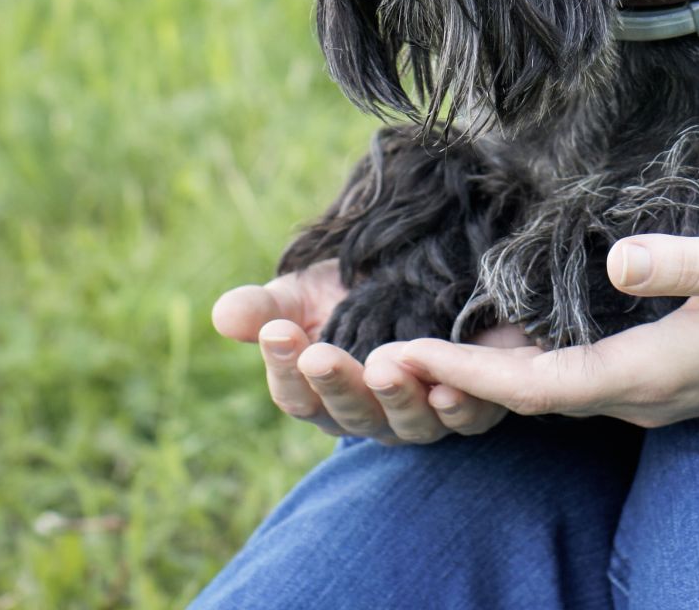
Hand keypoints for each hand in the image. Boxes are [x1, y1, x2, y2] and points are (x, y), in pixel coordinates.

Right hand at [211, 260, 531, 443]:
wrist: (430, 275)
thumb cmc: (357, 291)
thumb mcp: (307, 293)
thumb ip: (266, 308)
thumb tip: (222, 315)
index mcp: (326, 395)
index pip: (297, 394)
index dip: (284, 367)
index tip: (278, 331)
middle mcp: (374, 414)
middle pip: (350, 413)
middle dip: (335, 384)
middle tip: (320, 354)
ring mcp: (424, 414)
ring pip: (408, 422)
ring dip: (395, 397)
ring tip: (383, 366)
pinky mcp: (476, 401)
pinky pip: (469, 418)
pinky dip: (459, 407)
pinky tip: (449, 388)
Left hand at [361, 227, 698, 428]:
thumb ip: (686, 262)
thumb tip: (618, 262)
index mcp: (651, 373)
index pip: (534, 385)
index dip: (461, 371)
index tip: (391, 353)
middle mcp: (641, 394)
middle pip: (525, 398)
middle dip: (446, 380)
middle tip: (363, 357)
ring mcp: (651, 391)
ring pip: (543, 394)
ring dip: (474, 377)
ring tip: (400, 352)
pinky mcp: (661, 376)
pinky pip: (569, 382)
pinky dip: (516, 368)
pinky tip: (487, 341)